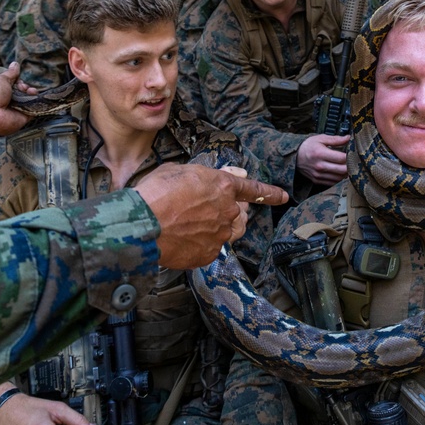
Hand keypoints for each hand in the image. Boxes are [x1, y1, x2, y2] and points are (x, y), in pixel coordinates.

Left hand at [0, 62, 33, 137]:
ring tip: (30, 91)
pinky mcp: (24, 117)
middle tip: (23, 87)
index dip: (19, 82)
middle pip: (23, 92)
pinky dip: (36, 103)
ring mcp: (17, 109)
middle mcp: (10, 101)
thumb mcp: (0, 80)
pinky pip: (34, 109)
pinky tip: (35, 97)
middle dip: (26, 87)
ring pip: (30, 99)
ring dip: (31, 93)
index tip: (19, 81)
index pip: (15, 85)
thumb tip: (15, 64)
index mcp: (2, 91)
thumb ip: (10, 73)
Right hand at [135, 164, 287, 268]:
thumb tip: (226, 176)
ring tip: (196, 224)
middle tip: (203, 209)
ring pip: (228, 231)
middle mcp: (227, 211)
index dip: (269, 193)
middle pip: (238, 212)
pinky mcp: (209, 254)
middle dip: (227, 209)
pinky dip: (200, 243)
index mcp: (222, 186)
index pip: (254, 189)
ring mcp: (220, 234)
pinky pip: (211, 247)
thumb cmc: (155, 193)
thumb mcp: (179, 171)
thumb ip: (207, 175)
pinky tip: (182, 238)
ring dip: (218, 227)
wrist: (141, 225)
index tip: (283, 197)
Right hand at [296, 134, 349, 185]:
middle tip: (352, 161)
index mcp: (321, 154)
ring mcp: (318, 175)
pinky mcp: (317, 180)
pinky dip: (339, 178)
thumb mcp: (320, 138)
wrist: (294, 156)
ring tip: (347, 166)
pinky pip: (333, 182)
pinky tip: (339, 172)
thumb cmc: (308, 146)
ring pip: (339, 178)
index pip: (342, 158)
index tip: (352, 153)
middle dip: (350, 166)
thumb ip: (335, 139)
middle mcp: (320, 166)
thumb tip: (348, 138)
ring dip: (346, 173)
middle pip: (343, 170)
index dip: (350, 156)